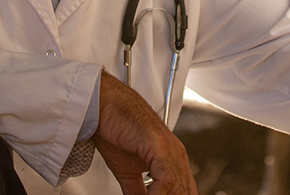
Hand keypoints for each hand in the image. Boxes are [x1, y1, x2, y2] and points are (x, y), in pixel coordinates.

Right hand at [93, 71, 195, 194]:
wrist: (104, 105)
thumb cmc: (116, 128)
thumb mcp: (128, 172)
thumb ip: (138, 191)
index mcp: (172, 161)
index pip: (184, 193)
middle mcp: (176, 156)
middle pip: (185, 193)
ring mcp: (171, 151)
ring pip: (179, 190)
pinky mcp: (161, 147)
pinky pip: (167, 179)